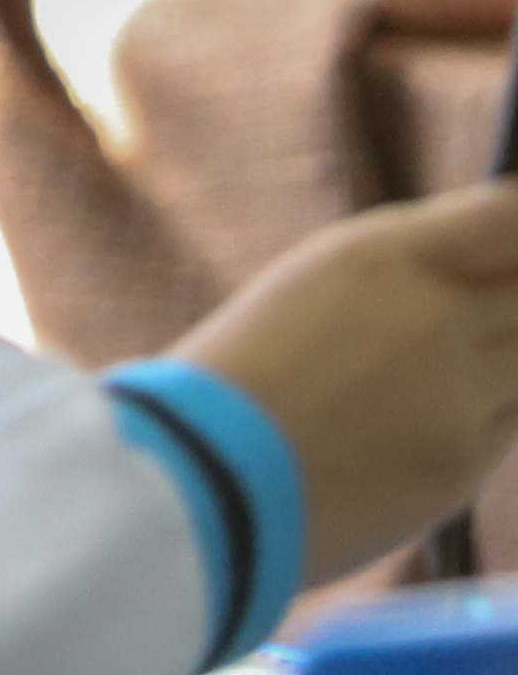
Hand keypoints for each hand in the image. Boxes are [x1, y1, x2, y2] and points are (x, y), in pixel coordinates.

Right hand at [180, 170, 517, 571]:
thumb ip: (423, 264)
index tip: (507, 245)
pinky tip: (399, 429)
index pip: (508, 219)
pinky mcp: (464, 467)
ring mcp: (461, 398)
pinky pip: (503, 430)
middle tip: (447, 328)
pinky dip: (469, 424)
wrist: (204, 473)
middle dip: (507, 301)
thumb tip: (507, 259)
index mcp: (386, 255)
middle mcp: (437, 317)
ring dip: (495, 364)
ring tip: (407, 377)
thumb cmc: (254, 362)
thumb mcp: (324, 280)